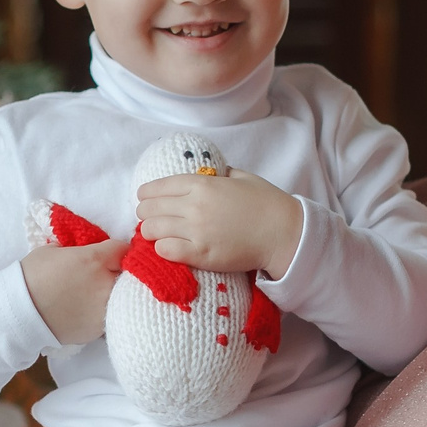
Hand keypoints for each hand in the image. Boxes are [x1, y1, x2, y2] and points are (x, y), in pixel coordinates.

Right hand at [20, 238, 121, 344]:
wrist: (20, 312)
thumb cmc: (32, 276)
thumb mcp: (52, 250)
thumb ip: (76, 249)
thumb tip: (84, 252)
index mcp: (95, 259)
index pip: (122, 249)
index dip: (115, 251)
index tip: (109, 254)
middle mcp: (106, 284)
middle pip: (128, 274)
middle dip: (117, 273)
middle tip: (102, 275)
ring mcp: (105, 309)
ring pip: (122, 297)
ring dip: (112, 294)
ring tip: (93, 295)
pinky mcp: (99, 329)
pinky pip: (109, 315)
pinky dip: (102, 312)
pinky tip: (86, 311)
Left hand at [136, 172, 302, 277]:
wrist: (284, 233)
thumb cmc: (266, 203)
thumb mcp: (240, 177)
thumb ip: (217, 174)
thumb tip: (205, 172)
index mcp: (202, 184)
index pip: (158, 186)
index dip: (146, 193)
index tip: (142, 197)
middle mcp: (195, 206)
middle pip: (150, 209)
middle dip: (146, 213)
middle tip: (150, 218)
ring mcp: (197, 231)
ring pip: (152, 230)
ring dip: (151, 232)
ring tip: (157, 234)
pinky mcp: (202, 255)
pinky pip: (166, 251)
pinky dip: (162, 249)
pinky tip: (168, 248)